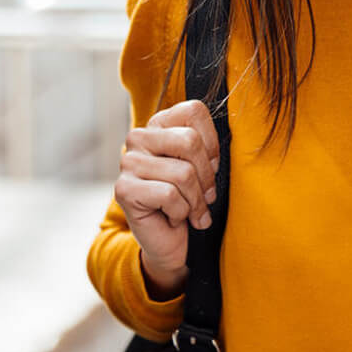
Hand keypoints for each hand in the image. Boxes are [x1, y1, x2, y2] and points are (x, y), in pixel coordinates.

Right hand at [114, 99, 219, 299]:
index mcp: (160, 123)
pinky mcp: (123, 189)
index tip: (212, 165)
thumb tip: (228, 137)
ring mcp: (128, 163)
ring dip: (196, 199)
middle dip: (206, 175)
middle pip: (190, 141)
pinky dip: (181, 212)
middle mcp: (139, 137)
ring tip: (192, 209)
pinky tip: (174, 218)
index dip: (212, 141)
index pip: (194, 111)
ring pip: (182, 172)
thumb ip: (209, 144)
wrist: (172, 240)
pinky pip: (169, 195)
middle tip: (207, 194)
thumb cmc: (191, 196)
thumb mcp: (205, 164)